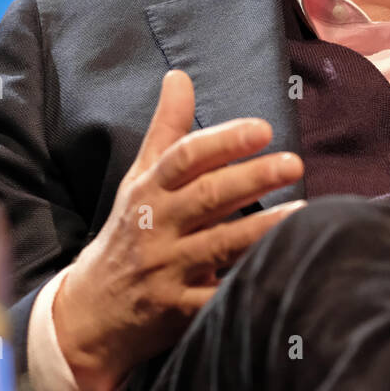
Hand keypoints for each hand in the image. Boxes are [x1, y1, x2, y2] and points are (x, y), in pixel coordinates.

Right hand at [53, 69, 306, 390]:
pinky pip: (214, 298)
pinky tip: (277, 270)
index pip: (185, 158)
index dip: (223, 141)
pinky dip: (243, 286)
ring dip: (261, 229)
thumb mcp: (139, 179)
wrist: (88, 314)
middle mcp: (158, 227)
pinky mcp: (178, 310)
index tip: (262, 129)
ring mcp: (167, 270)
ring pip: (218, 246)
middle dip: (252, 179)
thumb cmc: (127, 233)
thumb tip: (179, 76)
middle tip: (293, 163)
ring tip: (302, 212)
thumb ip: (167, 129)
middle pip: (207, 198)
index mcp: (150, 190)